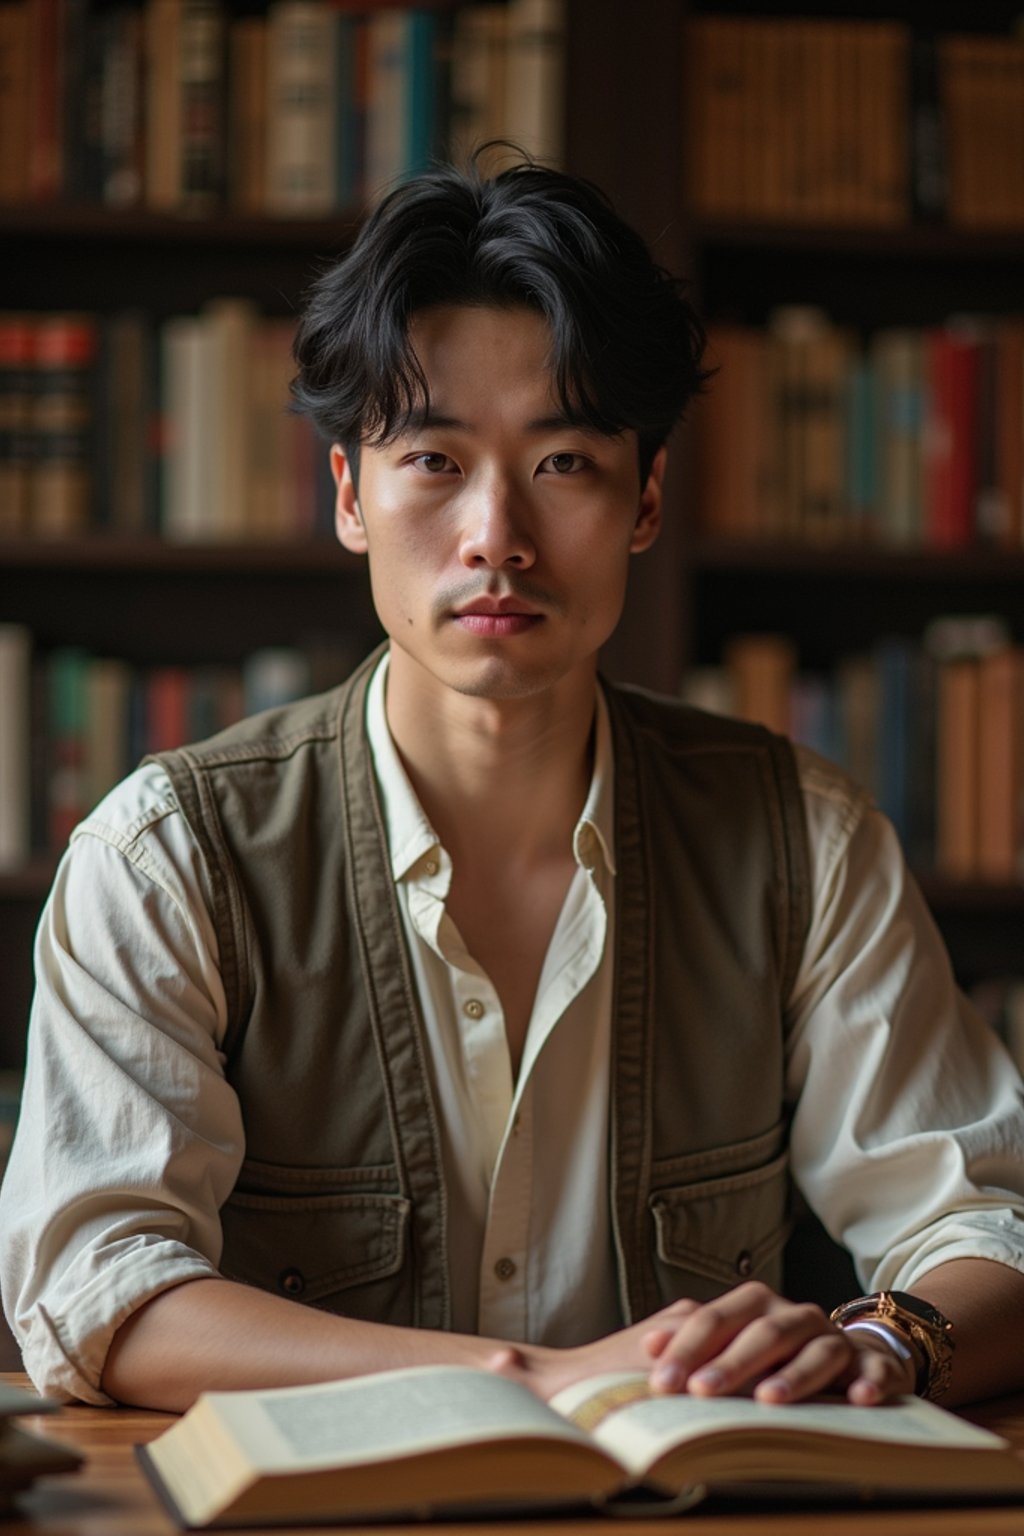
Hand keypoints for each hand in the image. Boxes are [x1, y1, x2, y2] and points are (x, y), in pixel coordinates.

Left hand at [642, 1281, 916, 1405]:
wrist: (851, 1357)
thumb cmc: (774, 1358)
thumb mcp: (732, 1349)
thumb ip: (695, 1346)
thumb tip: (648, 1347)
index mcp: (755, 1307)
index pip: (715, 1320)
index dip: (686, 1347)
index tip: (659, 1379)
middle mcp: (794, 1316)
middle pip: (762, 1332)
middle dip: (730, 1362)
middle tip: (700, 1391)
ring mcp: (836, 1339)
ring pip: (816, 1349)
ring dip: (794, 1374)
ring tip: (768, 1400)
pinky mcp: (876, 1366)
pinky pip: (877, 1369)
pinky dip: (870, 1381)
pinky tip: (858, 1399)